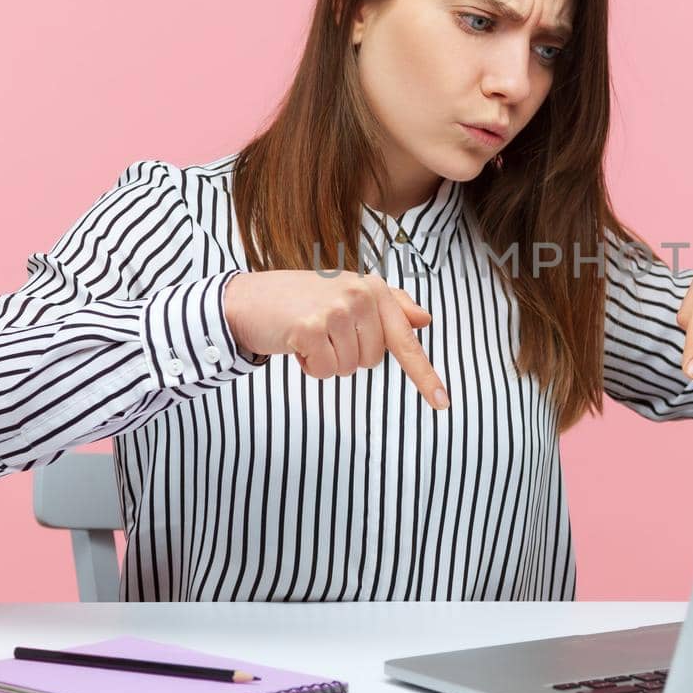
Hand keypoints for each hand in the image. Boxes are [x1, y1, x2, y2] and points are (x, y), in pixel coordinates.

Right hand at [224, 270, 448, 409]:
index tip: (444, 403)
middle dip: (347, 356)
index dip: (425, 375)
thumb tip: (425, 320)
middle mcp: (360, 295)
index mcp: (374, 289)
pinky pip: (326, 372)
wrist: (247, 299)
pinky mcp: (312, 328)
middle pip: (372, 361)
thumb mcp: (347, 295)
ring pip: (349, 368)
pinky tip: (296, 343)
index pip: (405, 339)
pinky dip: (310, 367)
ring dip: (326, 361)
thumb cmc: (300, 301)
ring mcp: (336, 310)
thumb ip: (389, 306)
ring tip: (308, 336)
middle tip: (323, 334)